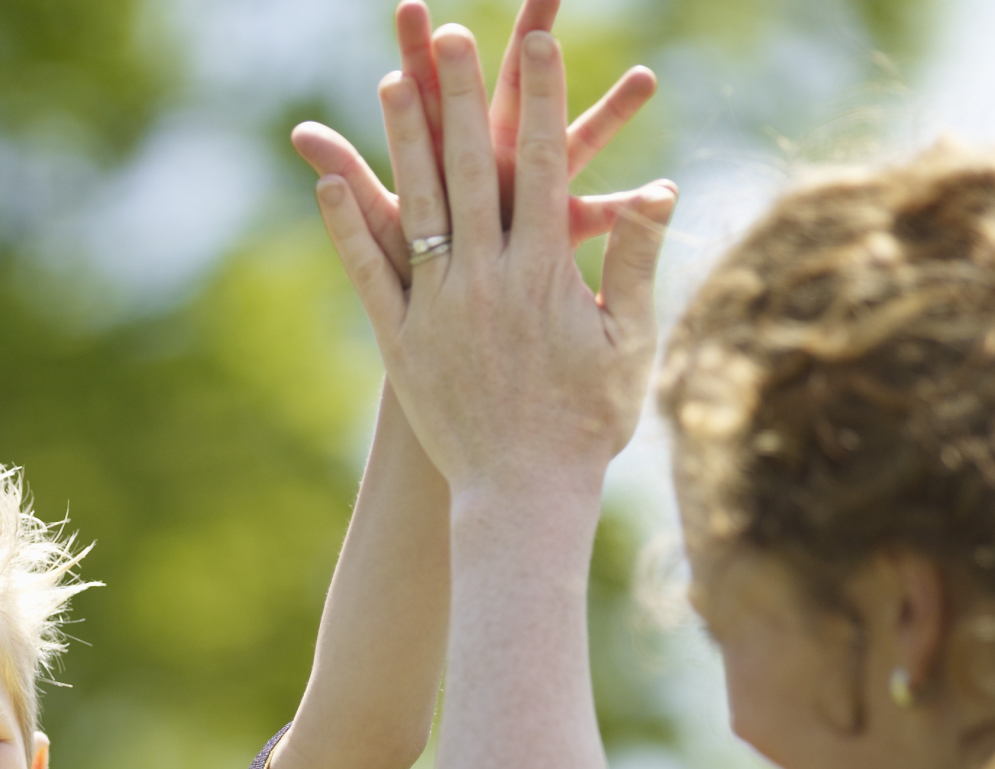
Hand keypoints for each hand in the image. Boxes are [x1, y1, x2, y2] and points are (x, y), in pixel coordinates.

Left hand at [311, 25, 674, 494]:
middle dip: (464, 98)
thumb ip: (638, 265)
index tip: (538, 45)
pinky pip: (370, 275)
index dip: (543, 101)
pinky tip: (330, 183)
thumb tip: (664, 192)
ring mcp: (440, 311)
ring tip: (392, 82)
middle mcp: (489, 283)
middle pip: (475, 171)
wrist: (522, 497)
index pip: (549, 168)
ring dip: (403, 143)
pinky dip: (349, 228)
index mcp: (548, 276)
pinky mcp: (401, 344)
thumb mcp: (627, 344)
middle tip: (451, 35)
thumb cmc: (584, 425)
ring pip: (418, 210)